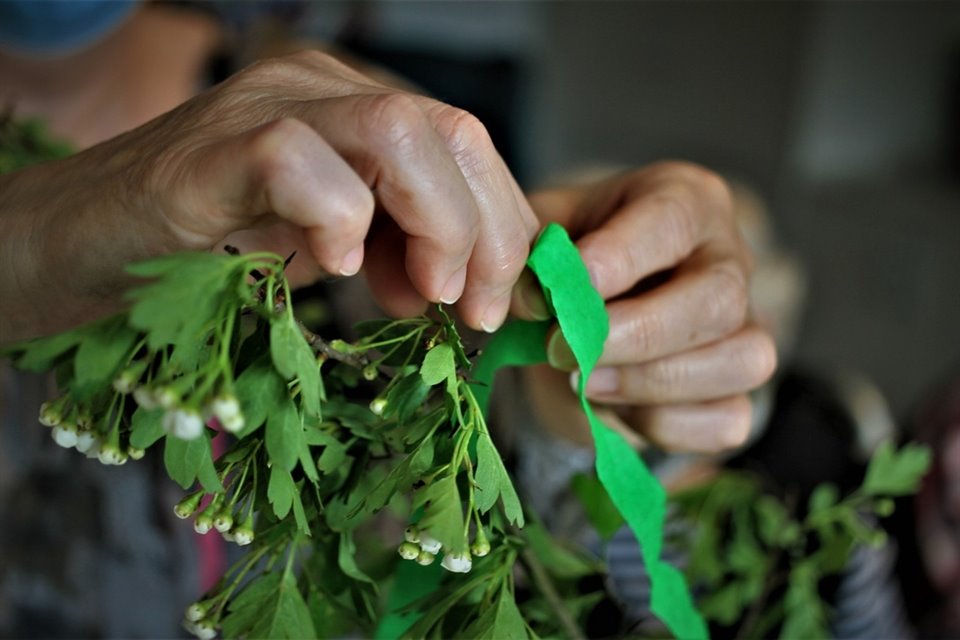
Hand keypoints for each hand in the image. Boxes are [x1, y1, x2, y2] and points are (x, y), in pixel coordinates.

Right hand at [0, 51, 537, 341]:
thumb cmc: (202, 255)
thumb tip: (458, 289)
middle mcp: (314, 91)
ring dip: (436, 226)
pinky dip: (335, 221)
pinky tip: (332, 271)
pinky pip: (295, 159)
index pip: (467, 145)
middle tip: (471, 313)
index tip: (496, 305)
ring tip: (418, 297)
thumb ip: (394, 254)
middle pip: (453, 131)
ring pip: (398, 131)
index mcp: (352, 110)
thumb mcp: (325, 252)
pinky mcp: (204, 155)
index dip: (503, 227)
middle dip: (487, 234)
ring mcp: (259, 110)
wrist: (78, 250)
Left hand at [515, 162, 776, 452]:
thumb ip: (534, 255)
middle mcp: (730, 258)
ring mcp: (749, 325)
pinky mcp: (741, 388)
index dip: (618, 260)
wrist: (598, 302)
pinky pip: (728, 419)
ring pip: (741, 361)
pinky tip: (617, 409)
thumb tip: (530, 299)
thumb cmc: (577, 254)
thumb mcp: (547, 233)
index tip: (563, 296)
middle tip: (564, 351)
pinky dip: (667, 425)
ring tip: (585, 383)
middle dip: (636, 335)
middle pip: (719, 299)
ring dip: (651, 384)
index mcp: (687, 200)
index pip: (672, 220)